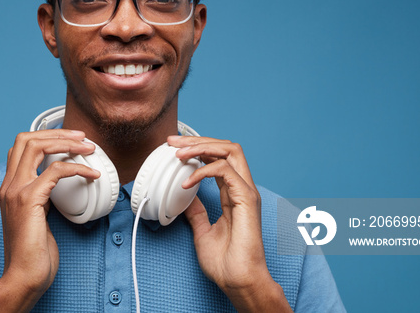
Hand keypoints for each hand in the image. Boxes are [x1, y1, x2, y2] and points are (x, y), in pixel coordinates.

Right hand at [0, 129, 98, 311]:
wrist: (24, 275)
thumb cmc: (33, 252)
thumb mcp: (36, 215)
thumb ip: (40, 196)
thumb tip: (56, 182)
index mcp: (9, 187)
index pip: (19, 147)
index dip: (45, 136)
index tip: (69, 138)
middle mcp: (9, 185)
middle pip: (26, 139)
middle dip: (56, 132)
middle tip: (81, 137)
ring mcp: (16, 191)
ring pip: (37, 146)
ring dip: (66, 143)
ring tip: (88, 147)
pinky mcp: (29, 200)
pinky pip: (55, 171)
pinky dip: (77, 167)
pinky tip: (91, 174)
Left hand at [168, 135, 291, 312]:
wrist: (238, 280)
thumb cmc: (226, 262)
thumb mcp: (203, 230)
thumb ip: (196, 211)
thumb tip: (184, 199)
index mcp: (234, 193)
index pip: (218, 158)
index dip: (197, 148)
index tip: (173, 148)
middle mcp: (242, 188)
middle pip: (225, 147)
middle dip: (198, 140)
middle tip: (173, 142)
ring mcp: (246, 191)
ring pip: (230, 151)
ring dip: (202, 147)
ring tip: (179, 154)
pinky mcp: (246, 198)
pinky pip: (226, 171)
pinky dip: (203, 171)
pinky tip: (187, 182)